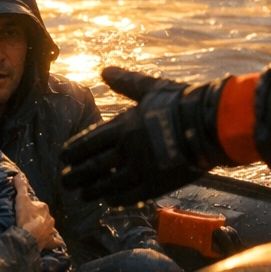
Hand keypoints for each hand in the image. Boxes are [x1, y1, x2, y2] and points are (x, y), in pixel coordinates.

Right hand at [13, 175, 60, 249]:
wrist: (27, 237)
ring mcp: (50, 230)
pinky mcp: (49, 241)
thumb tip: (19, 174)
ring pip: (49, 227)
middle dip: (39, 218)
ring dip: (45, 228)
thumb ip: (21, 187)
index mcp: (43, 207)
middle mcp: (50, 218)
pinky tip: (54, 242)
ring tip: (38, 231)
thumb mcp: (21, 200)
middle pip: (44, 216)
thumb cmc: (25, 218)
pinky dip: (54, 241)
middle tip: (29, 221)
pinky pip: (54, 241)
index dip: (32, 207)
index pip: (38, 205)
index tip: (26, 210)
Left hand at [60, 67, 227, 205]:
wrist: (207, 125)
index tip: (63, 157)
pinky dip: (117, 199)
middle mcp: (127, 150)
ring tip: (82, 195)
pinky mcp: (156, 184)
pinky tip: (109, 201)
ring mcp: (141, 170)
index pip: (89, 142)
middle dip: (76, 174)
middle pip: (94, 166)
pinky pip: (131, 196)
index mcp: (123, 126)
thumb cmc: (180, 103)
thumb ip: (125, 82)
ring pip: (109, 184)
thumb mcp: (150, 88)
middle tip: (64, 180)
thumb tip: (105, 70)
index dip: (74, 151)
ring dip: (93, 190)